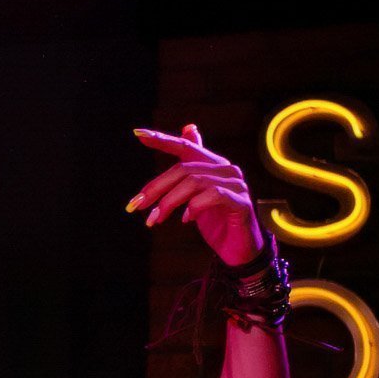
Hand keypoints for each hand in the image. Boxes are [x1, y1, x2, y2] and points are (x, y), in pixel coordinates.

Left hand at [129, 124, 264, 266]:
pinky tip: (187, 219)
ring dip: (169, 201)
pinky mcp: (241, 202)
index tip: (138, 134)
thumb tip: (188, 128)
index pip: (185, 147)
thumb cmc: (217, 222)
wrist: (239, 250)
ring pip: (195, 181)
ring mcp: (236, 185)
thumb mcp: (197, 195)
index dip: (162, 140)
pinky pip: (214, 196)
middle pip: (184, 169)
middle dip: (156, 187)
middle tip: (136, 205)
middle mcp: (226, 170)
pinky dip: (195, 206)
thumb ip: (189, 170)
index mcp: (213, 165)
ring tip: (156, 218)